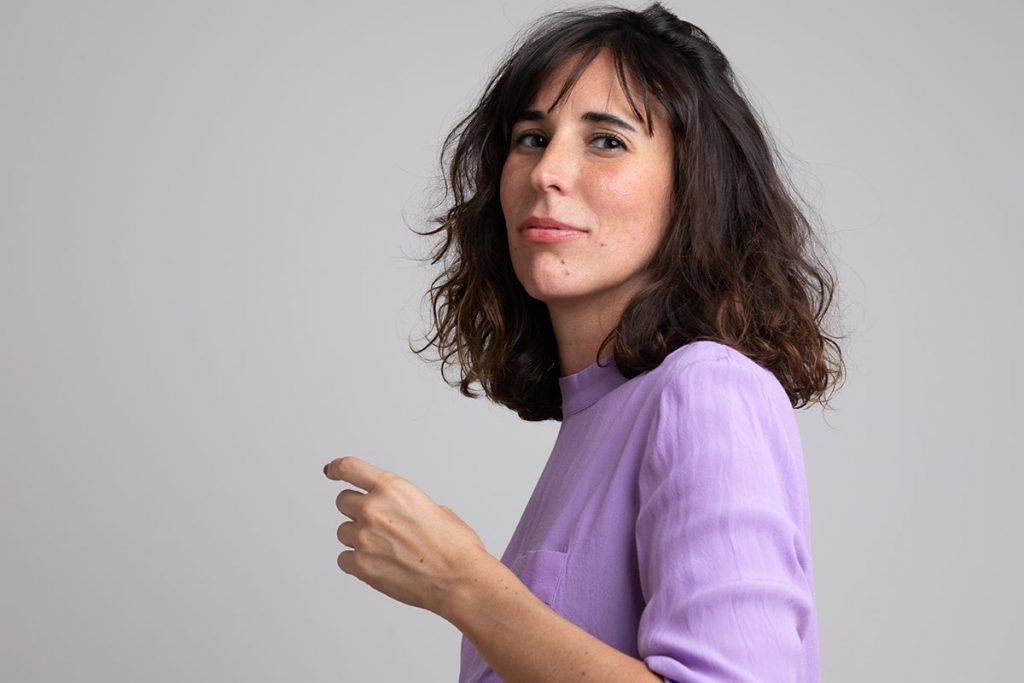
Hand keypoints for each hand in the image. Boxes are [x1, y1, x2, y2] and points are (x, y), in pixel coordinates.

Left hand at [323, 455, 490, 616]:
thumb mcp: (434, 508)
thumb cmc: (455, 546)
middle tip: (378, 525)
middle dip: (356, 510)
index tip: (332, 471)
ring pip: (343, 532)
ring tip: (387, 549)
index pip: (349, 468)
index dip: (338, 468)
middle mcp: (374, 508)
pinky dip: (357, 562)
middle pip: (343, 501)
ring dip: (358, 538)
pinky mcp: (361, 565)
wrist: (459, 580)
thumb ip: (407, 504)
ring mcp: (365, 537)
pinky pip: (344, 559)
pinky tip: (380, 565)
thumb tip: (400, 512)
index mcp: (393, 488)